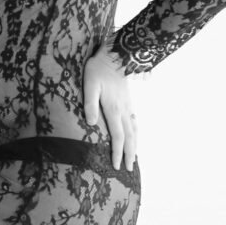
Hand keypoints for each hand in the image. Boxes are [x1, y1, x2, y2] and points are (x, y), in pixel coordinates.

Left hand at [83, 43, 137, 171]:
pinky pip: (134, 121)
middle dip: (129, 154)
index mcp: (113, 108)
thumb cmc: (97, 69)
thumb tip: (90, 123)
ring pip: (134, 130)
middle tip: (129, 170)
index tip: (116, 166)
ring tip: (134, 158)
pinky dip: (136, 132)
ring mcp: (128, 105)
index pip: (118, 136)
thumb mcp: (89, 84)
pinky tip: (135, 135)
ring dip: (135, 145)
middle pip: (129, 137)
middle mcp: (123, 110)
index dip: (117, 152)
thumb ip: (89, 103)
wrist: (115, 55)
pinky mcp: (128, 100)